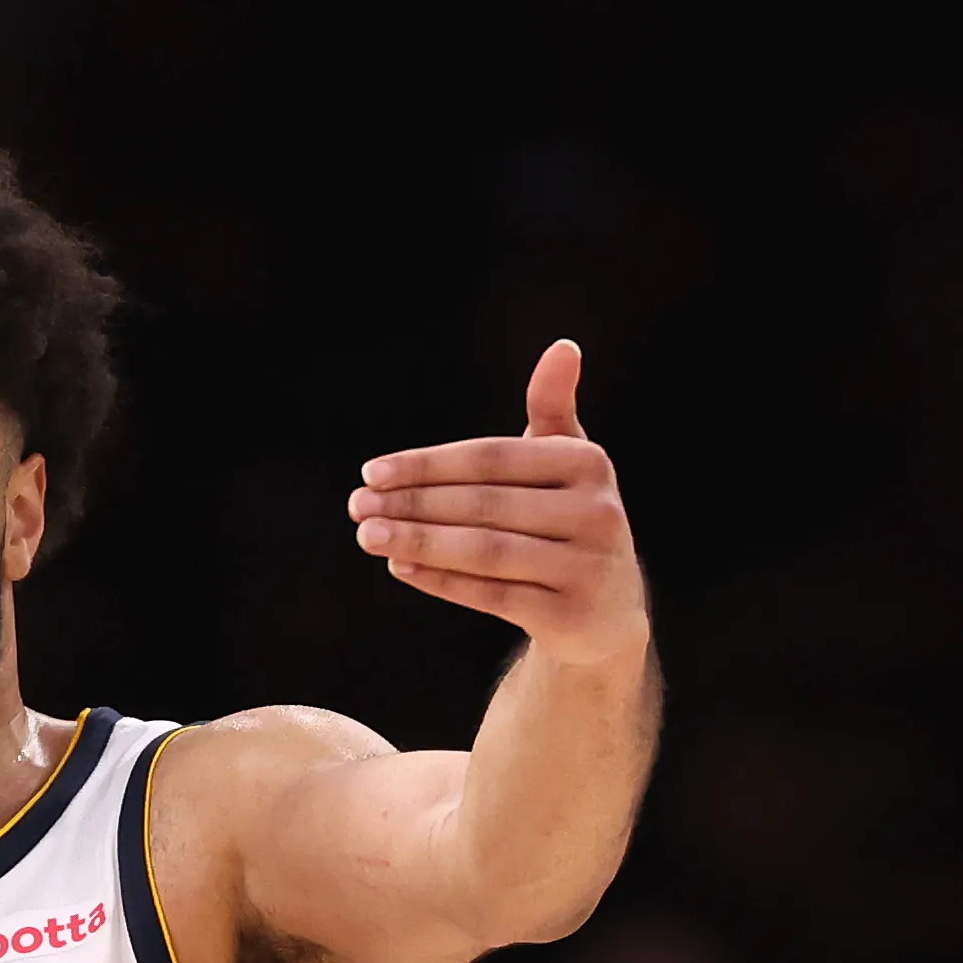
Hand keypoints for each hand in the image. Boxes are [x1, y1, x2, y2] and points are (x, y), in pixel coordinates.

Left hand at [348, 339, 650, 673]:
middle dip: (413, 504)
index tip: (371, 472)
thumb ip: (552, 409)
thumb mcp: (566, 464)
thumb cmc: (568, 521)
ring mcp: (588, 567)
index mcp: (589, 464)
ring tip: (368, 536)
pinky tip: (400, 568)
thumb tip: (563, 346)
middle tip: (356, 506)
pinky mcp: (571, 615)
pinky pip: (494, 595)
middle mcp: (597, 512)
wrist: (605, 613)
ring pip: (486, 551)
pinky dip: (443, 580)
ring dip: (419, 542)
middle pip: (484, 504)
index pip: (491, 458)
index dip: (428, 464)